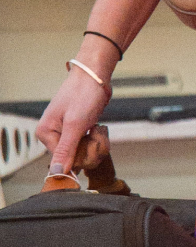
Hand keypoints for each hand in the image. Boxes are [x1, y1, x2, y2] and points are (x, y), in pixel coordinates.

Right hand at [35, 63, 112, 177]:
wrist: (95, 74)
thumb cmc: (84, 94)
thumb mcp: (75, 124)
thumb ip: (66, 149)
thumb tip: (57, 172)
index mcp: (45, 133)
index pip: (63, 160)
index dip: (81, 155)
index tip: (91, 141)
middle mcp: (52, 134)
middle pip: (74, 157)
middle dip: (90, 147)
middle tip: (97, 131)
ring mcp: (66, 131)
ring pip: (84, 151)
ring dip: (96, 142)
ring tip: (99, 127)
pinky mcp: (78, 128)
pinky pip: (88, 143)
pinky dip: (97, 138)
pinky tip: (99, 127)